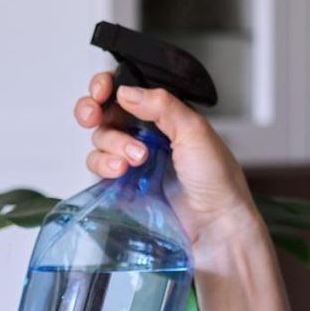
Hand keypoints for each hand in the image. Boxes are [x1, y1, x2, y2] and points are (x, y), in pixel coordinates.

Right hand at [74, 70, 261, 255]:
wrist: (214, 225)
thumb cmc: (216, 179)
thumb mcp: (195, 131)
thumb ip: (162, 105)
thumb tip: (127, 91)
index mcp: (166, 115)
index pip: (129, 91)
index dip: (108, 86)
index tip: (102, 90)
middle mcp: (147, 133)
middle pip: (105, 111)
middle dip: (93, 109)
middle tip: (94, 114)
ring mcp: (133, 158)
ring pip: (101, 138)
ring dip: (111, 143)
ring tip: (135, 158)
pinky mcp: (123, 183)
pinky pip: (99, 166)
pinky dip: (104, 164)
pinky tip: (121, 170)